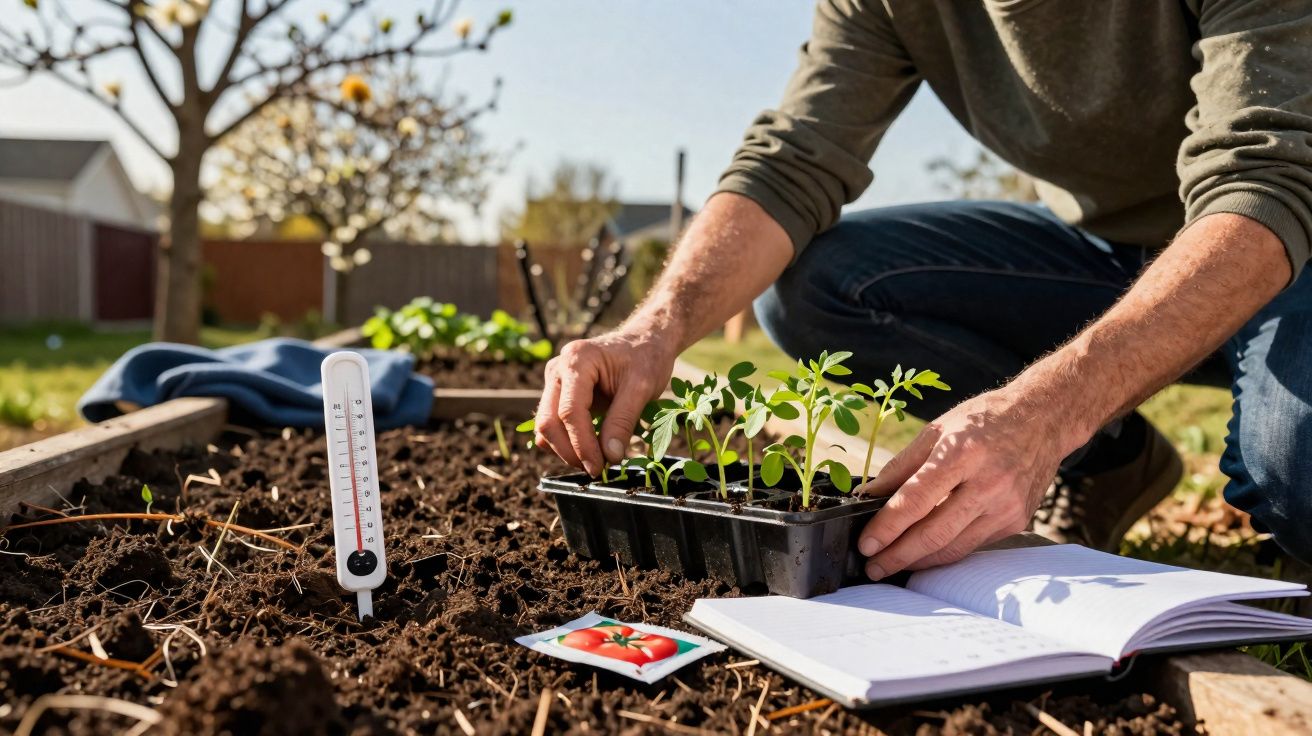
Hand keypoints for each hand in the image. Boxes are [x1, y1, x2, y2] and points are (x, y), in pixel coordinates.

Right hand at [534, 330, 677, 475]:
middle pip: (548, 421)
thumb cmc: (645, 358)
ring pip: (545, 426)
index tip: (599, 467)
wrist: (644, 341)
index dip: (582, 445)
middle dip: (570, 452)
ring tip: (595, 462)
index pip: (570, 412)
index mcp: (578, 360)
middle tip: (596, 470)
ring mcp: (554, 381)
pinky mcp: (557, 394)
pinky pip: (551, 424)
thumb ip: (623, 420)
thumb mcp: (642, 387)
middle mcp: (558, 369)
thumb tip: (610, 457)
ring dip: (565, 450)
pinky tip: (587, 449)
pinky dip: (565, 442)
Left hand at [854, 387, 1075, 578]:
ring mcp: (1005, 506)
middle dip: (898, 555)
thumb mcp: (936, 429)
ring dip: (918, 561)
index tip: (865, 544)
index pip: (915, 500)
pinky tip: (924, 555)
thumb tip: (870, 495)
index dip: (886, 527)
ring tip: (891, 565)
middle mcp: (987, 483)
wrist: (1043, 420)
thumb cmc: (984, 420)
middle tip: (872, 566)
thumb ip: (901, 466)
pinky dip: (945, 552)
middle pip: (934, 533)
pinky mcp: (1016, 521)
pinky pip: (972, 545)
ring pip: (954, 547)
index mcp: (962, 453)